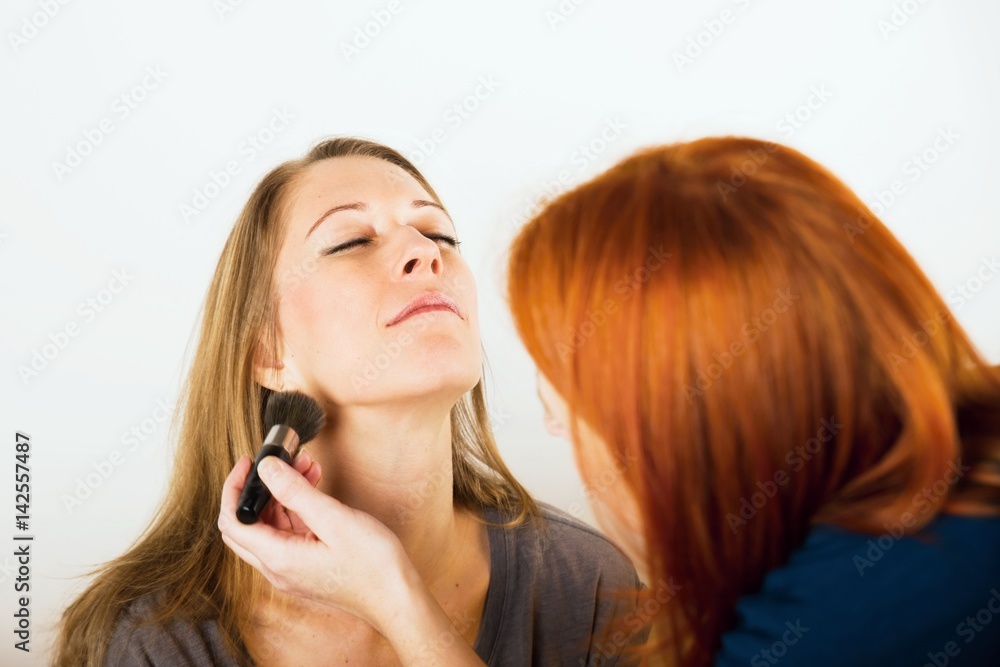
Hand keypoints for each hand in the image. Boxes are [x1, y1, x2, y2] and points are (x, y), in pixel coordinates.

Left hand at [217, 451, 408, 627]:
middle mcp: (278, 568)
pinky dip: (296, 508)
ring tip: (306, 466)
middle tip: (276, 463)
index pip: (233, 521)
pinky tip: (315, 488)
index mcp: (278, 558)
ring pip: (270, 527)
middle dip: (258, 488)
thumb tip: (266, 469)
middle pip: (246, 524)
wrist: (396, 599)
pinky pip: (289, 534)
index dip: (234, 488)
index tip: (249, 462)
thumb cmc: (372, 564)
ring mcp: (291, 570)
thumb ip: (295, 492)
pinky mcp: (306, 568)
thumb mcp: (334, 519)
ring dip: (281, 495)